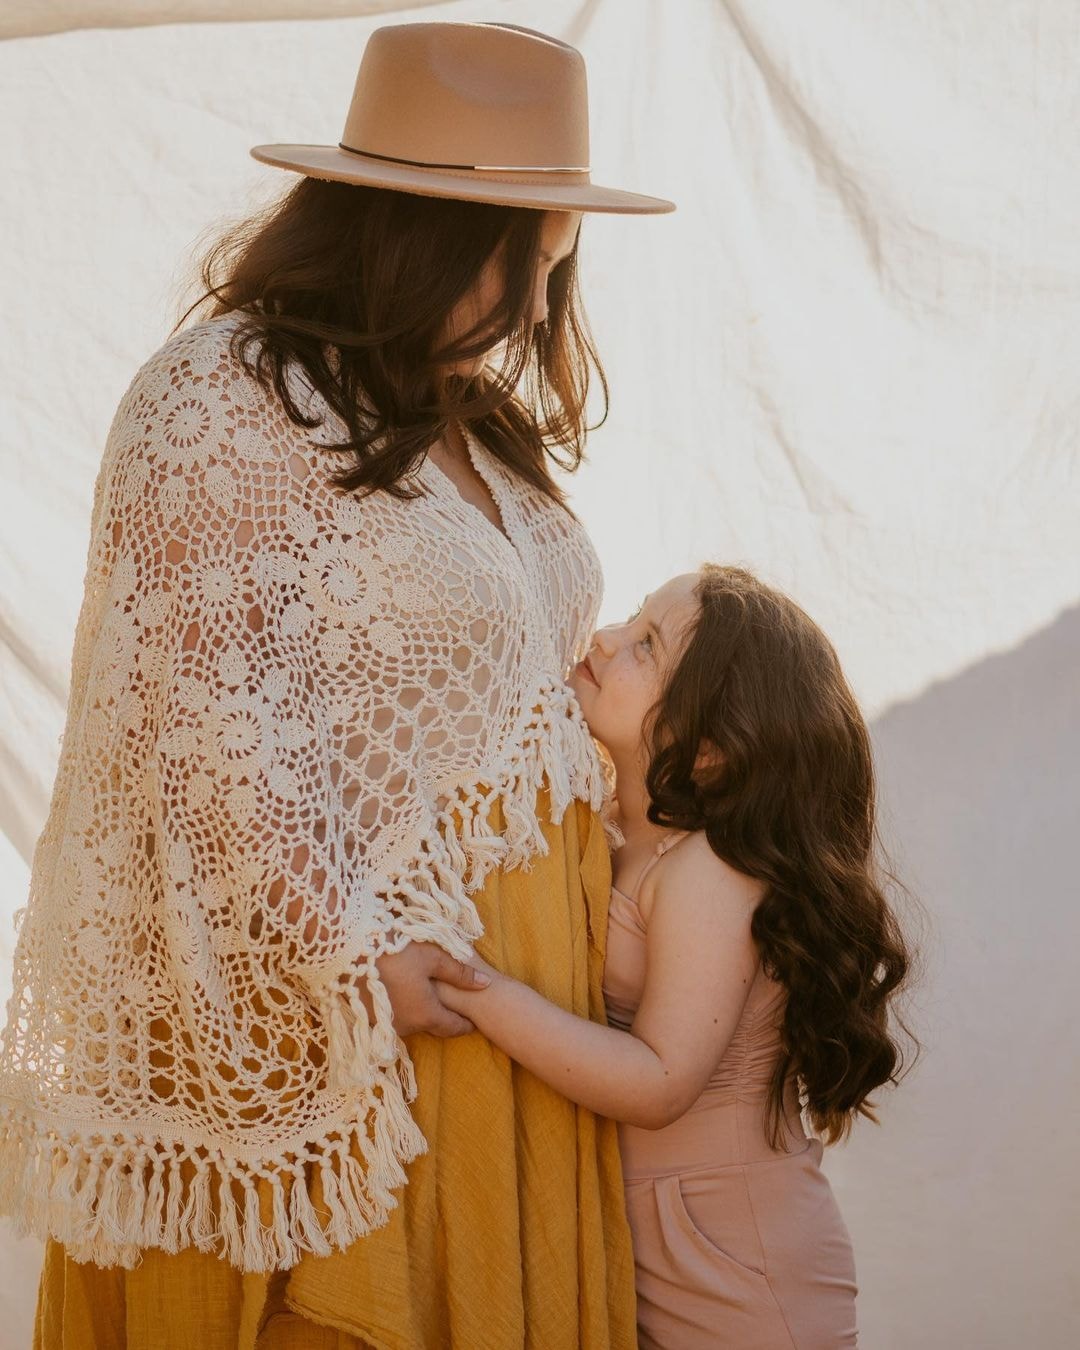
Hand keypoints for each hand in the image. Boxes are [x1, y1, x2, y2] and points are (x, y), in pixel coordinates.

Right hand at [376, 941, 490, 1037]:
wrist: (349, 951)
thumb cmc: (397, 952)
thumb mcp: (434, 958)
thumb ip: (460, 974)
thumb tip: (486, 985)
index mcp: (426, 1015)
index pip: (453, 1027)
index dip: (466, 1024)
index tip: (474, 1020)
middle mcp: (406, 1026)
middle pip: (432, 1025)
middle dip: (444, 1017)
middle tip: (454, 1007)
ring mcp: (385, 1024)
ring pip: (411, 1022)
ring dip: (420, 1012)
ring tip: (427, 995)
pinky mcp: (367, 1018)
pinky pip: (392, 1017)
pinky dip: (401, 1008)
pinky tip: (401, 992)